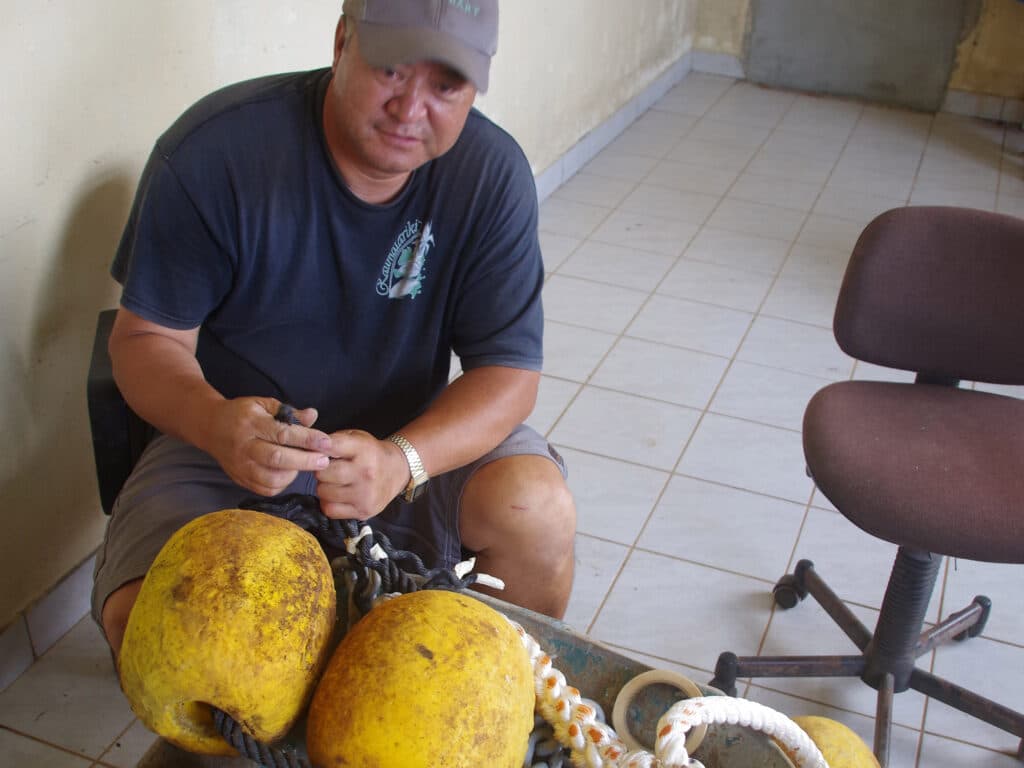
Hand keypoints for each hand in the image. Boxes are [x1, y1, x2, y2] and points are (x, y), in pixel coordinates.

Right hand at [201, 397, 332, 496]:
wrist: (210, 426)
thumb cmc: (243, 414)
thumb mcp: (264, 404)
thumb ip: (289, 411)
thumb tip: (313, 415)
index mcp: (252, 423)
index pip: (283, 433)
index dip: (307, 439)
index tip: (326, 443)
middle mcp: (244, 445)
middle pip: (276, 458)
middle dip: (304, 461)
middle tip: (324, 461)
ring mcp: (240, 464)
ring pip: (269, 477)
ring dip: (293, 474)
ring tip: (305, 466)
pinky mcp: (238, 478)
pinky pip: (263, 488)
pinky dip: (281, 484)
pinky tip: (289, 474)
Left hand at [315, 430, 408, 519]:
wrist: (397, 470)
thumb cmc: (370, 453)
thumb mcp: (356, 437)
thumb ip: (333, 440)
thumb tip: (308, 450)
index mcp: (364, 449)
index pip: (330, 447)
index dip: (318, 450)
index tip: (317, 452)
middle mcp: (366, 473)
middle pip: (323, 474)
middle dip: (321, 471)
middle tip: (329, 470)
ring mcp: (365, 494)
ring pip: (323, 493)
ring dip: (324, 488)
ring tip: (335, 483)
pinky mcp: (363, 511)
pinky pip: (330, 510)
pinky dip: (329, 503)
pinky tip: (338, 496)